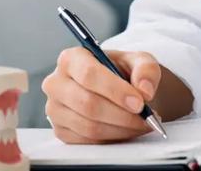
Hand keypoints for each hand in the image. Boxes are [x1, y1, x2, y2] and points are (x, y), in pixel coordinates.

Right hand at [42, 48, 157, 143]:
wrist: (115, 89)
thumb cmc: (122, 71)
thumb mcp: (139, 61)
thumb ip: (146, 69)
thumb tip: (145, 90)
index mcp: (71, 59)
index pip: (89, 74)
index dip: (116, 90)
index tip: (140, 102)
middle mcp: (56, 83)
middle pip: (88, 103)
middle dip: (122, 115)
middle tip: (146, 118)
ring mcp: (55, 109)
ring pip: (88, 126)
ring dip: (121, 129)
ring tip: (142, 124)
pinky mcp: (60, 131)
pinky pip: (87, 141)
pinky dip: (113, 138)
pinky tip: (129, 130)